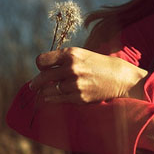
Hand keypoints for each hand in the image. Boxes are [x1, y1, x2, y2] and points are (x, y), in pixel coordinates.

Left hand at [30, 47, 147, 103]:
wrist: (120, 77)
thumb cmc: (98, 64)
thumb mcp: (81, 54)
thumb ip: (63, 59)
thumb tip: (43, 68)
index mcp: (71, 54)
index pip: (42, 60)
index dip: (40, 65)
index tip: (42, 68)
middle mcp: (72, 68)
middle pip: (42, 77)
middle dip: (35, 83)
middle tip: (33, 86)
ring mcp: (75, 84)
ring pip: (48, 91)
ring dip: (45, 92)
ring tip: (45, 92)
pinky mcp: (79, 97)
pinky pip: (58, 100)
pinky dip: (52, 99)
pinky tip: (52, 97)